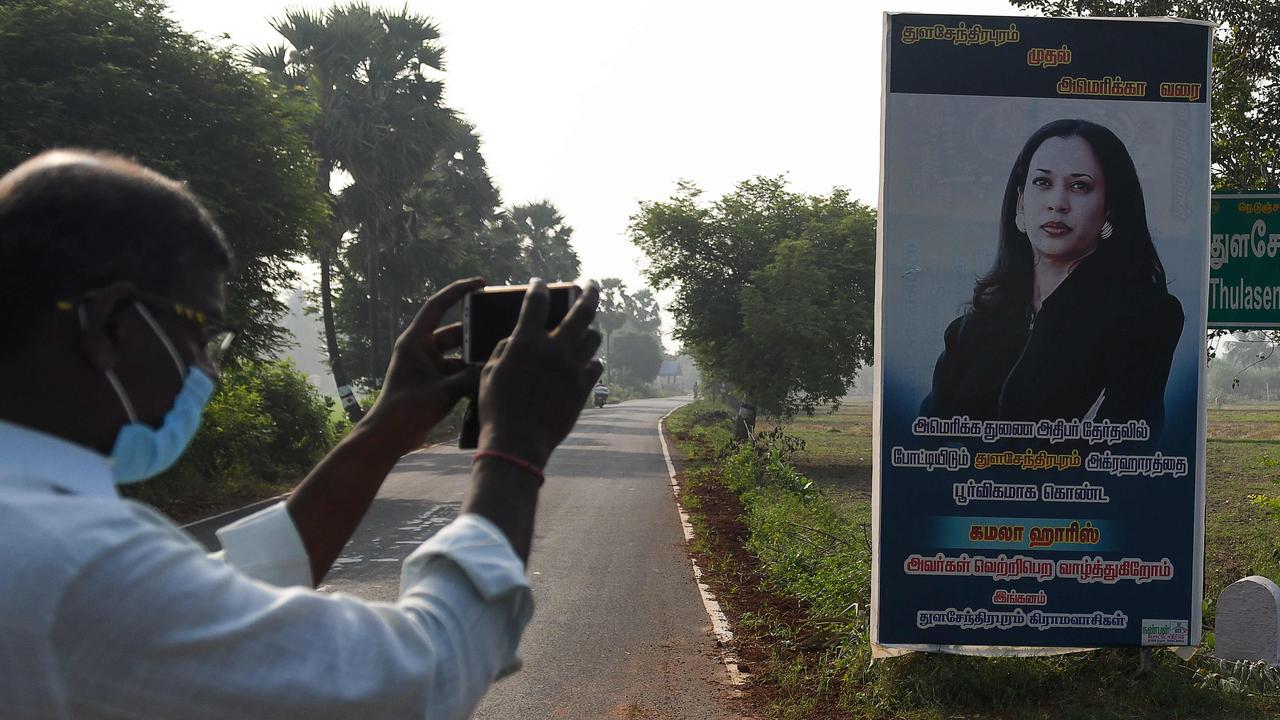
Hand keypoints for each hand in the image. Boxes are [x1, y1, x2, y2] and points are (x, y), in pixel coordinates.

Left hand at [361, 277, 484, 456]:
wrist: (389, 435)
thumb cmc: (407, 409)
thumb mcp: (444, 391)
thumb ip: (471, 378)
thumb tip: (496, 365)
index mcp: (415, 341)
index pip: (437, 306)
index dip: (458, 291)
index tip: (480, 283)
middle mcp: (421, 349)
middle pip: (453, 332)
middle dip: (475, 331)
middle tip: (499, 326)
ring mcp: (427, 366)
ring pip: (458, 354)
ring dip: (474, 357)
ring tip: (498, 354)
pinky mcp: (433, 381)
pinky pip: (456, 371)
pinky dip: (470, 374)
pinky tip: (489, 377)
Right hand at [478, 278, 602, 467]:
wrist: (518, 443)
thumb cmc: (496, 408)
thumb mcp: (490, 372)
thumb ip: (505, 348)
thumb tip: (517, 338)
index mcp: (526, 342)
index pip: (537, 301)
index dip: (539, 287)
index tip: (540, 282)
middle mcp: (554, 349)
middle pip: (582, 310)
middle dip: (589, 291)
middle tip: (591, 284)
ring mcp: (573, 368)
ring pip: (593, 337)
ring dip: (590, 330)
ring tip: (586, 328)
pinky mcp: (583, 387)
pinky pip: (596, 365)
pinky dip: (590, 361)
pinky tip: (584, 362)